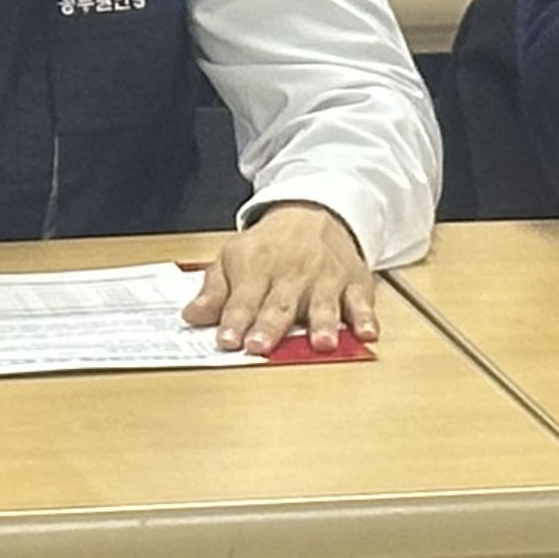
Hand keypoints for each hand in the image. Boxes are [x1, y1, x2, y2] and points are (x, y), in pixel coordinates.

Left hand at [183, 203, 380, 356]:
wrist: (313, 211)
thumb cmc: (268, 244)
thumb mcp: (233, 256)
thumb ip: (215, 290)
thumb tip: (191, 316)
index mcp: (257, 267)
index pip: (243, 298)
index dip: (235, 320)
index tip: (228, 340)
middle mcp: (292, 274)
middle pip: (280, 304)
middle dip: (271, 326)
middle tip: (261, 346)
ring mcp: (325, 279)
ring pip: (322, 304)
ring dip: (322, 324)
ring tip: (321, 344)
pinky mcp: (353, 283)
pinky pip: (361, 301)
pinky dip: (365, 318)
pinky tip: (367, 334)